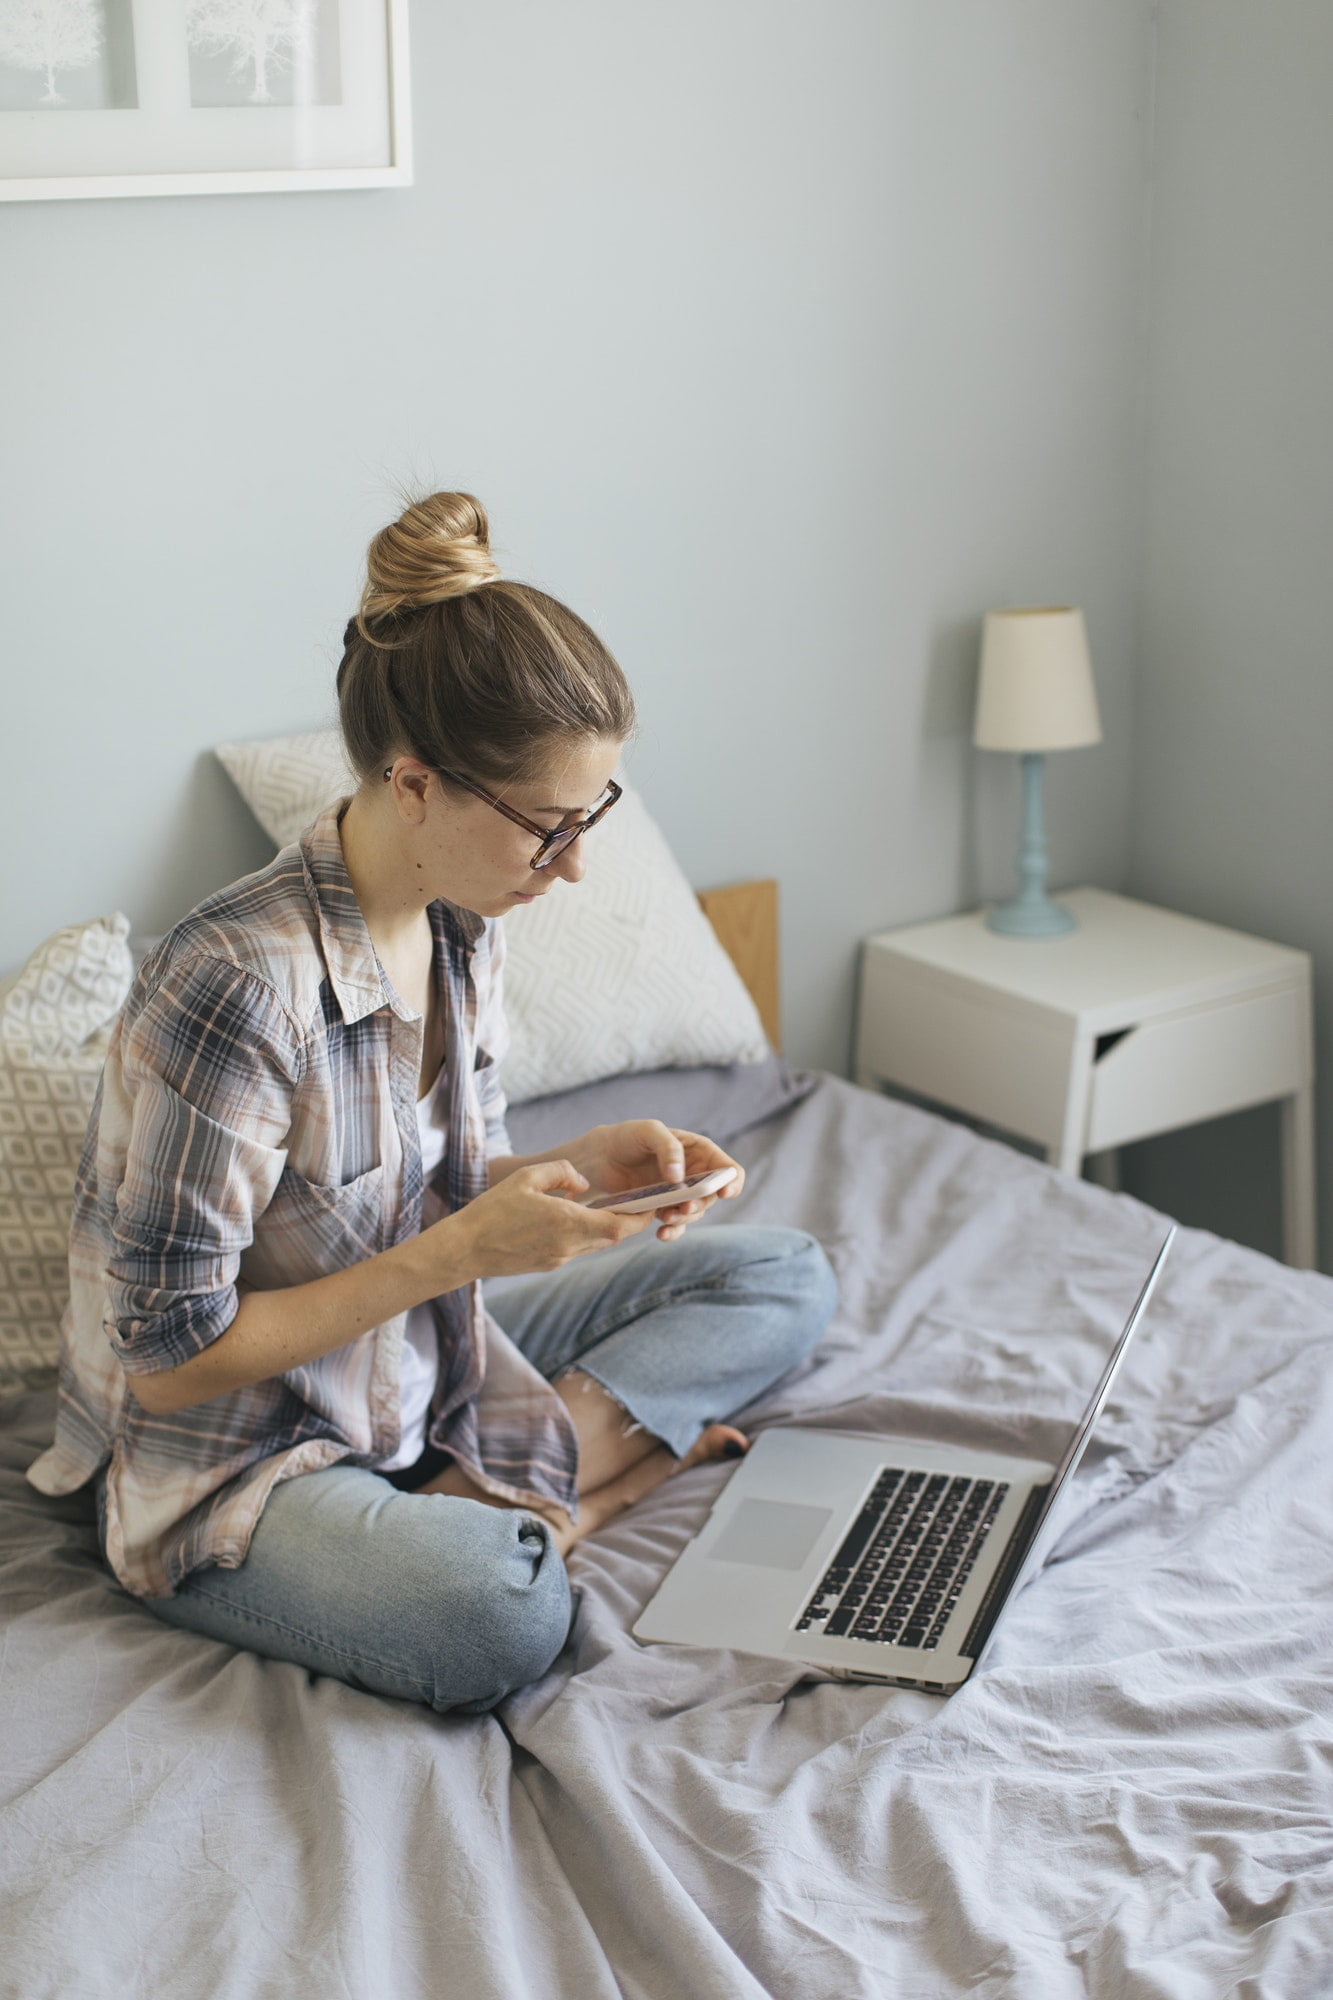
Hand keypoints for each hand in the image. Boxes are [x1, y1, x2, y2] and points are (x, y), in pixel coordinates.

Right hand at [436, 1158, 655, 1280]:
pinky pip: (578, 1248)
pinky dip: (586, 1233)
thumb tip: (584, 1183)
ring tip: (611, 1204)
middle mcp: (569, 1246)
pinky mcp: (549, 1265)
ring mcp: (560, 1258)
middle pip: (614, 1236)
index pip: (621, 1225)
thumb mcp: (527, 1177)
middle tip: (638, 1200)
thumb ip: (563, 1172)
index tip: (651, 1201)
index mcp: (567, 1222)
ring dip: (608, 1226)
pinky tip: (573, 1217)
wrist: (465, 1249)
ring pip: (597, 1243)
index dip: (641, 1215)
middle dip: (630, 1219)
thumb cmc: (493, 1209)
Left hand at [563, 1122, 744, 1242]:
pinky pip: (677, 1224)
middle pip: (712, 1196)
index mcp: (699, 1151)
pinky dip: (672, 1231)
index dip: (731, 1182)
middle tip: (682, 1207)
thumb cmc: (627, 1137)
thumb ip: (668, 1148)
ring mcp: (680, 1193)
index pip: (728, 1169)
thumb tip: (680, 1177)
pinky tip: (661, 1234)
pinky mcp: (664, 1209)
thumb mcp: (648, 1131)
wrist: (600, 1157)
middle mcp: (694, 1174)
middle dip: (700, 1204)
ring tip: (665, 1220)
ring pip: (694, 1212)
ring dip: (684, 1218)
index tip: (724, 1193)